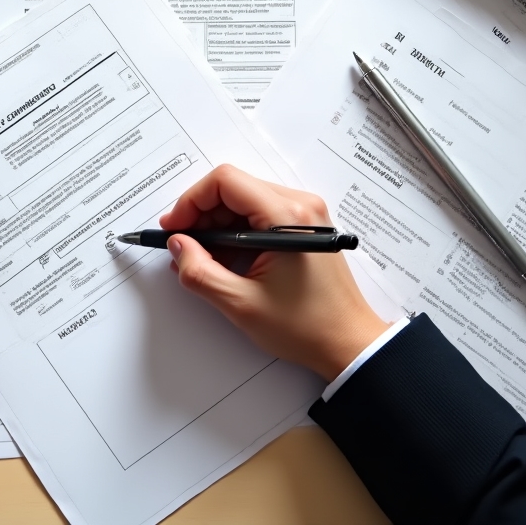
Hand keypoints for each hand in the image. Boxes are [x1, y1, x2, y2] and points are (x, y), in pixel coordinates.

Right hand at [160, 165, 387, 380]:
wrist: (350, 343)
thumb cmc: (307, 327)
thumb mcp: (242, 304)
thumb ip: (200, 272)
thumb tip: (177, 244)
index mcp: (286, 217)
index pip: (225, 181)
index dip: (191, 200)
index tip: (174, 227)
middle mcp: (299, 205)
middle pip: (233, 187)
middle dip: (201, 213)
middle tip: (182, 244)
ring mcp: (304, 213)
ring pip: (244, 199)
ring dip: (217, 222)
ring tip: (202, 256)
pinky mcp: (304, 226)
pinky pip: (259, 213)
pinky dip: (236, 229)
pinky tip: (224, 257)